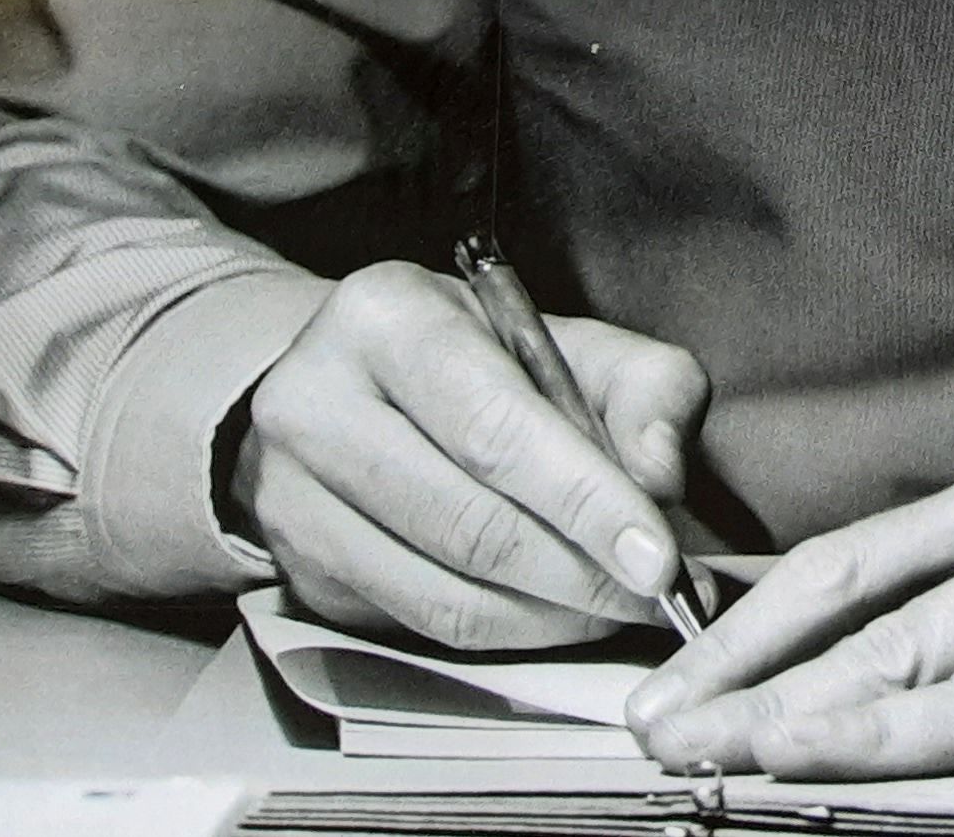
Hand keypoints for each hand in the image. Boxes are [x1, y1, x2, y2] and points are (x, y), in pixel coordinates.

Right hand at [228, 260, 708, 650]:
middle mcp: (315, 406)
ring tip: (622, 608)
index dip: (584, 501)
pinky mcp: (302, 573)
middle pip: (468, 524)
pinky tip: (562, 615)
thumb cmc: (479, 356)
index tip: (659, 560)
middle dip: (583, 576)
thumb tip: (660, 479)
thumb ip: (642, 388)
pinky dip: (510, 633)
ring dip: (553, 618)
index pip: (493, 428)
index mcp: (384, 319)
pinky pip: (423, 625)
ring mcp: (292, 500)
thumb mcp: (570, 337)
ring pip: (443, 595)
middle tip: (661, 597)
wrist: (354, 380)